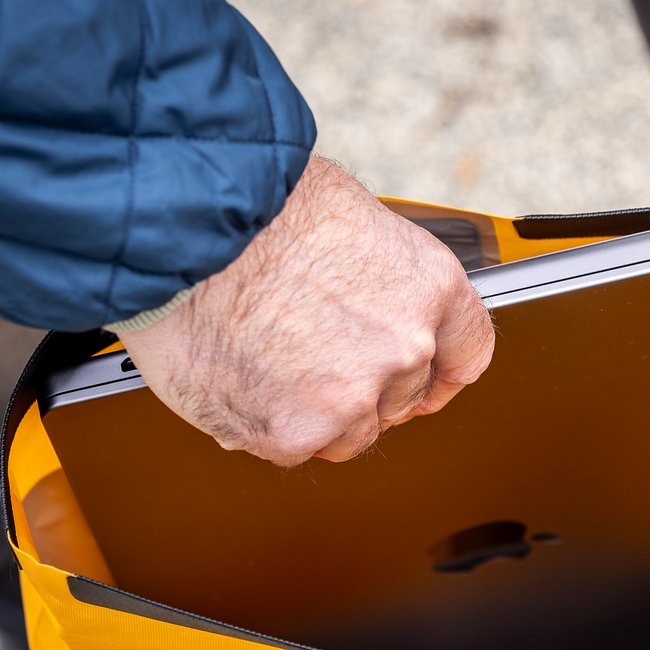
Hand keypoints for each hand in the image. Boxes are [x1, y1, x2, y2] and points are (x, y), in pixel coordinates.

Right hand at [118, 156, 494, 464]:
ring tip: (266, 357)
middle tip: (309, 353)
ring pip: (349, 430)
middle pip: (401, 395)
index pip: (467, 353)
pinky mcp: (296, 433)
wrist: (183, 224)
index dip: (442, 373)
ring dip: (315, 410)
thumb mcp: (351, 217)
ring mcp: (354, 396)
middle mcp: (405, 346)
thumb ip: (380, 275)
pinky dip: (266, 423)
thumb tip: (372, 294)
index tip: (427, 382)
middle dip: (362, 383)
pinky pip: (292, 445)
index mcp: (430, 287)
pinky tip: (241, 375)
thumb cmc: (254, 204)